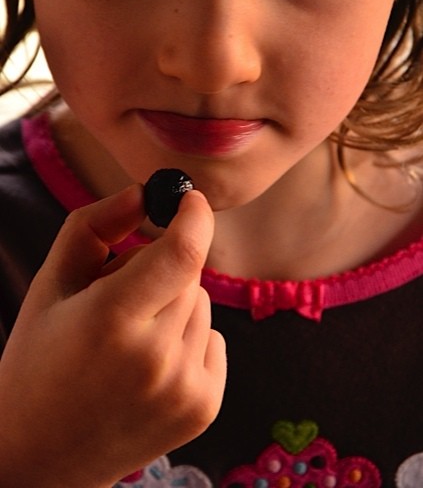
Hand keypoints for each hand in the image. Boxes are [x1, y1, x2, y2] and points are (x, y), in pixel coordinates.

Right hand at [0, 185, 225, 486]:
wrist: (42, 452)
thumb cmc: (40, 358)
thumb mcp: (52, 283)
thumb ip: (94, 226)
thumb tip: (143, 194)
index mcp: (111, 320)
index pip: (182, 252)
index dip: (194, 216)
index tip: (190, 200)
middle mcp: (155, 359)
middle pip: (190, 275)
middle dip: (163, 270)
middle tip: (123, 298)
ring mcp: (184, 389)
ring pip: (202, 305)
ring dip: (175, 306)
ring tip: (132, 339)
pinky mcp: (203, 408)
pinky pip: (213, 340)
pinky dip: (189, 339)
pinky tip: (150, 365)